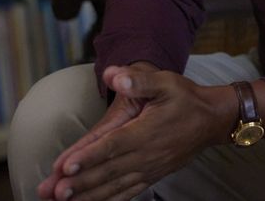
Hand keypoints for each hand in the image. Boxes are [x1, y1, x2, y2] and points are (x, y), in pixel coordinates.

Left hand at [37, 65, 233, 200]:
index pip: (113, 146)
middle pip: (108, 171)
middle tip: (52, 191)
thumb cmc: (186, 98)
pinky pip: (127, 193)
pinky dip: (108, 200)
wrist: (212, 120)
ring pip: (114, 186)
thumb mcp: (166, 81)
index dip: (88, 156)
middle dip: (78, 182)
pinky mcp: (153, 176)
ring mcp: (150, 169)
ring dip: (88, 196)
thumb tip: (115, 76)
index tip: (65, 166)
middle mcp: (147, 154)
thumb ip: (139, 80)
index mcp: (146, 131)